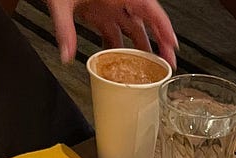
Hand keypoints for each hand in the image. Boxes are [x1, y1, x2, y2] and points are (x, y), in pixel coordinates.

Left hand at [46, 0, 177, 68]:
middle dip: (157, 46)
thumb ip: (64, 28)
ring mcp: (108, 7)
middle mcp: (117, 0)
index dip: (164, 29)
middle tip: (166, 66)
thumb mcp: (62, 2)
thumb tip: (66, 53)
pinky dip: (116, 49)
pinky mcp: (97, 13)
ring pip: (130, 31)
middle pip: (145, 24)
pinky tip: (117, 64)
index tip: (173, 46)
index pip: (150, 10)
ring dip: (138, 51)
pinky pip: (113, 33)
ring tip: (146, 72)